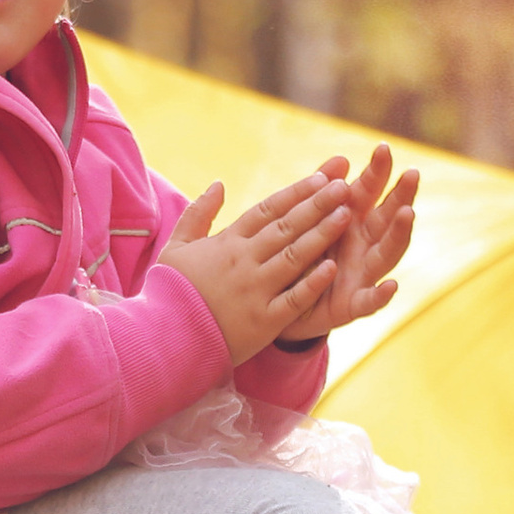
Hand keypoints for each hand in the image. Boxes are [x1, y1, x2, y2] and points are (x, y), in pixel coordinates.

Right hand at [157, 165, 355, 367]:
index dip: (295, 192)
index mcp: (227, 242)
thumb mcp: (177, 245)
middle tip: (344, 187)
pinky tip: (334, 267)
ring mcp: (256, 290)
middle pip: (287, 227)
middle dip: (317, 205)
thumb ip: (198, 213)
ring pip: (295, 256)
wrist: (166, 336)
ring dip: (322, 234)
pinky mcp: (264, 320)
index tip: (320, 177)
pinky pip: (294, 299)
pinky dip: (313, 283)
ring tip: (347, 215)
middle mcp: (244, 261)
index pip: (267, 210)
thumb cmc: (171, 289)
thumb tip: (218, 184)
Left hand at [273, 144, 417, 344]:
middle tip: (411, 173)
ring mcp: (360, 276)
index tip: (382, 147)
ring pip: (385, 254)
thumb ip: (324, 193)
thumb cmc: (301, 257)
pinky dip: (381, 295)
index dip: (376, 172)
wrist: (280, 305)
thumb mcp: (309, 222)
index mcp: (349, 223)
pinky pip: (369, 302)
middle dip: (400, 195)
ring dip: (398, 234)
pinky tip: (392, 285)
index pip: (367, 193)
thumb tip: (341, 158)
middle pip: (386, 218)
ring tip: (407, 213)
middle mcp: (361, 247)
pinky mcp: (351, 306)